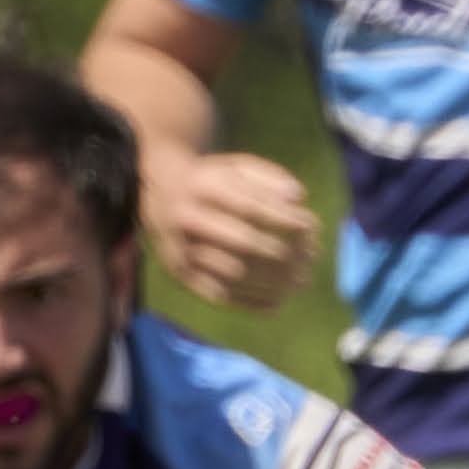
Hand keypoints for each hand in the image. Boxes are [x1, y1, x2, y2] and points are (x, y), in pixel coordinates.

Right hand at [147, 149, 321, 307]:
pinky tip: (278, 302)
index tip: (311, 227)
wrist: (157, 194)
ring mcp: (180, 250)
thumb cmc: (210, 180)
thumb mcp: (235, 166)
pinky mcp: (178, 275)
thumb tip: (297, 198)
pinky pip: (217, 294)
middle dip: (284, 253)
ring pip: (233, 272)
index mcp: (202, 187)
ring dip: (273, 281)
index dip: (283, 219)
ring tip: (301, 281)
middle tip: (310, 258)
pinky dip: (250, 303)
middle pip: (243, 242)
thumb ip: (268, 176)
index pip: (249, 206)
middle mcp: (186, 218)